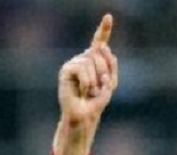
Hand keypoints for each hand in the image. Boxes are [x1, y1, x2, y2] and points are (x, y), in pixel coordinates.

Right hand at [54, 14, 118, 154]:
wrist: (84, 117)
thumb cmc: (96, 104)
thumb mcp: (109, 85)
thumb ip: (110, 66)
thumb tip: (102, 48)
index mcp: (94, 62)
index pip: (98, 43)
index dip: (104, 30)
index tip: (109, 16)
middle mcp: (83, 60)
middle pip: (99, 53)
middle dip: (104, 71)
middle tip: (99, 89)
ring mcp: (73, 64)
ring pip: (91, 60)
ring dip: (95, 80)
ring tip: (90, 92)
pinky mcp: (66, 71)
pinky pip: (82, 68)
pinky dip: (87, 81)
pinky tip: (83, 91)